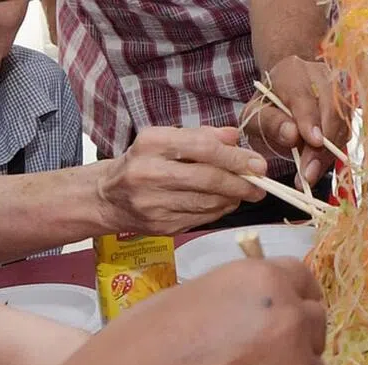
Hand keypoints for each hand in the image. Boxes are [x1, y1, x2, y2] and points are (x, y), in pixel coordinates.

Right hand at [40, 257, 327, 364]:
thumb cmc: (127, 362)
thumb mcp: (179, 304)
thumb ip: (229, 303)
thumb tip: (247, 315)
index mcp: (263, 286)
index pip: (300, 279)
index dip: (287, 295)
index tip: (277, 312)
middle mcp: (293, 327)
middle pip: (313, 324)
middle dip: (291, 336)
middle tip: (254, 360)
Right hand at [97, 126, 267, 233]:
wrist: (107, 197)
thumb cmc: (143, 162)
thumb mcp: (165, 140)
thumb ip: (201, 136)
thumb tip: (234, 137)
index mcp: (151, 144)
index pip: (203, 149)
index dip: (235, 158)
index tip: (257, 164)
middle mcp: (149, 173)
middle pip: (208, 179)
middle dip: (240, 182)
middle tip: (260, 184)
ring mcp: (154, 203)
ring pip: (207, 202)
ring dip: (233, 198)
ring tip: (245, 192)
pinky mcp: (161, 225)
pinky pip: (201, 218)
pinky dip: (219, 210)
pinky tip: (225, 203)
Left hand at [244, 56, 346, 188]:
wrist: (283, 101)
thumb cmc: (267, 109)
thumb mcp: (255, 116)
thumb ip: (270, 123)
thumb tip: (291, 135)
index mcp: (293, 72)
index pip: (305, 97)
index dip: (310, 121)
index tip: (313, 142)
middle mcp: (322, 77)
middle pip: (331, 111)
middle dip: (321, 147)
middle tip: (308, 173)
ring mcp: (339, 93)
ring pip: (342, 126)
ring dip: (327, 155)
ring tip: (309, 176)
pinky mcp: (348, 111)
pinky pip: (345, 135)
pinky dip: (332, 155)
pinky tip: (316, 168)